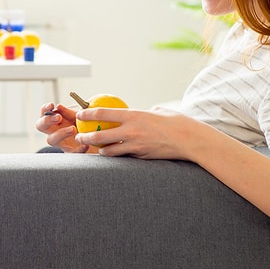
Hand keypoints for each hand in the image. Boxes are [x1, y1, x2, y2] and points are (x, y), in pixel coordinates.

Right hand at [35, 102, 89, 152]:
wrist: (95, 138)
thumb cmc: (84, 124)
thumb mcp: (79, 116)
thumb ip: (69, 112)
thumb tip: (58, 106)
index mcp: (55, 121)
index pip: (44, 114)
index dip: (44, 110)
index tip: (51, 105)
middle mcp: (54, 131)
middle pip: (41, 126)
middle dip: (47, 121)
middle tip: (58, 117)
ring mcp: (61, 143)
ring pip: (52, 140)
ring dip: (61, 133)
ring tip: (73, 129)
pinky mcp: (71, 152)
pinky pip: (72, 152)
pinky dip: (79, 149)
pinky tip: (85, 145)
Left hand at [74, 105, 193, 158]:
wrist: (191, 140)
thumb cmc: (177, 122)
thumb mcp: (158, 110)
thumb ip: (143, 112)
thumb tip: (136, 113)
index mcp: (134, 115)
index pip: (103, 114)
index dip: (88, 114)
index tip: (79, 114)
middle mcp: (131, 131)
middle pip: (100, 136)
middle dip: (86, 136)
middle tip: (79, 136)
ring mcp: (136, 146)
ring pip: (109, 151)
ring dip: (100, 150)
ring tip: (95, 148)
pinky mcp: (141, 158)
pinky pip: (124, 158)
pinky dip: (117, 157)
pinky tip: (114, 156)